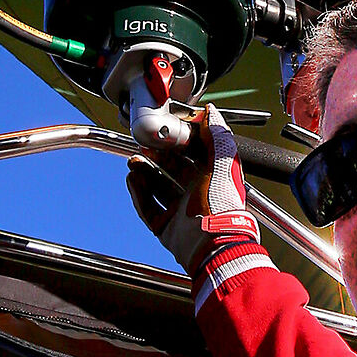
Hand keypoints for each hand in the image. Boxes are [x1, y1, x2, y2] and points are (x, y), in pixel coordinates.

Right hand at [126, 106, 273, 306]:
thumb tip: (212, 113)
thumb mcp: (223, 163)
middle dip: (156, 157)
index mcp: (211, 178)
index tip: (164, 133)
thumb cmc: (222, 205)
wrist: (213, 243)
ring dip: (144, 173)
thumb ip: (218, 137)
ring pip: (157, 188)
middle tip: (144, 146)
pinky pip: (148, 208)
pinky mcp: (167, 228)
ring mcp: (180, 212)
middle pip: (171, 171)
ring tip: (134, 162)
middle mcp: (196, 194)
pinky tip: (133, 180)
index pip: (191, 155)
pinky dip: (139, 194)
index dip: (177, 143)